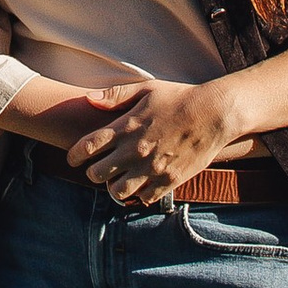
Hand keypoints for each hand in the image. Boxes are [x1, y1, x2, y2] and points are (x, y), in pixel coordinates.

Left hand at [67, 77, 238, 205]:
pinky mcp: (169, 181)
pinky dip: (140, 194)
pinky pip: (144, 198)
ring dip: (114, 187)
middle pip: (96, 174)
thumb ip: (115, 96)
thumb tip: (88, 99)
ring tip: (120, 179)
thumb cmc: (179, 97)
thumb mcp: (146, 88)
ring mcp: (152, 168)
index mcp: (126, 127)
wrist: (214, 113)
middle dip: (93, 172)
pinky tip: (142, 184)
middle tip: (98, 169)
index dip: (73, 155)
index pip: (86, 147)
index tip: (73, 158)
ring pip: (118, 191)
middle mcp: (135, 150)